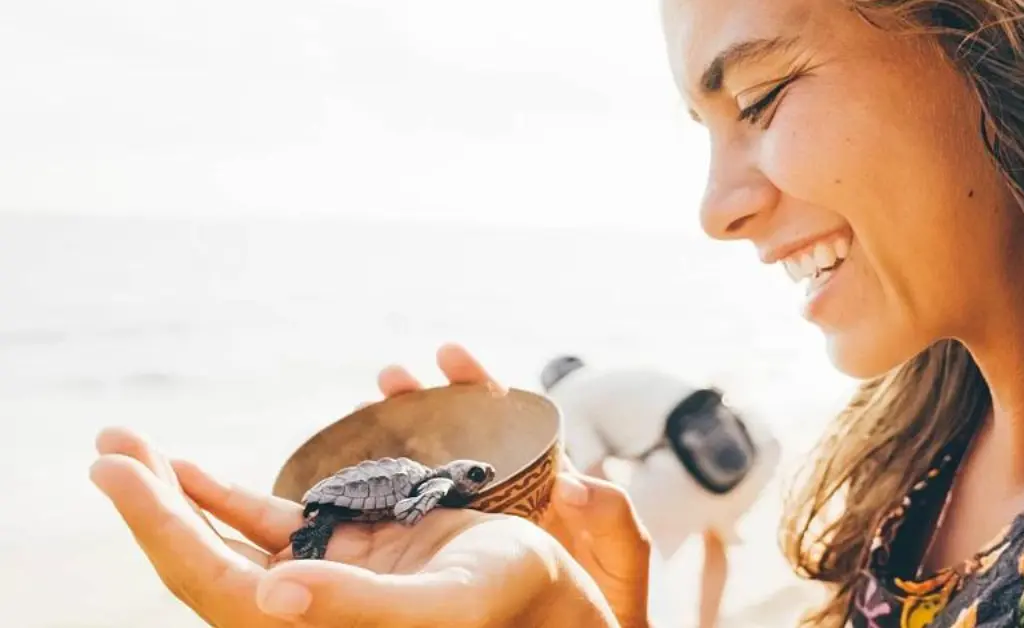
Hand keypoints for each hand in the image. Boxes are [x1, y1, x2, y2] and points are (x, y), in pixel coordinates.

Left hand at [89, 361, 620, 626]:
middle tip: (108, 446)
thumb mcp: (441, 604)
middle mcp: (301, 609)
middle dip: (150, 503)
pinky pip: (262, 527)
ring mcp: (315, 580)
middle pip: (200, 559)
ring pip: (222, 541)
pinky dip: (222, 500)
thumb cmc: (502, 600)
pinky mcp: (338, 554)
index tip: (114, 471)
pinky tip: (192, 474)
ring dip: (174, 497)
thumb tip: (268, 591)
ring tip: (129, 451)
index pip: (208, 580)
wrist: (541, 588)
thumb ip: (357, 604)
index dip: (157, 527)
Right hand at [371, 344, 653, 626]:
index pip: (507, 418)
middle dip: (420, 401)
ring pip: (425, 469)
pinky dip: (381, 495)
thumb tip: (573, 486)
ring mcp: (469, 522)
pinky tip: (350, 481)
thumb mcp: (621, 557)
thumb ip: (611, 518)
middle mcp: (501, 491)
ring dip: (393, 438)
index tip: (449, 356)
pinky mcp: (443, 553)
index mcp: (543, 478)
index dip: (477, 384)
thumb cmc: (612, 604)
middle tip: (388, 378)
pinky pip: (409, 516)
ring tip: (359, 412)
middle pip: (454, 433)